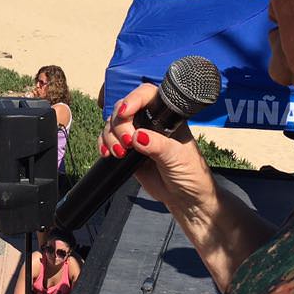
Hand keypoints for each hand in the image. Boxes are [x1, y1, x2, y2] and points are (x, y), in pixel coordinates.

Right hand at [100, 83, 216, 219]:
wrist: (185, 197)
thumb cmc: (190, 173)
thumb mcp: (176, 157)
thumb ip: (157, 145)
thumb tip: (137, 136)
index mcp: (167, 117)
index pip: (147, 96)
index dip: (133, 99)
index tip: (126, 112)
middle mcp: (150, 122)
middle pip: (123, 109)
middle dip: (119, 125)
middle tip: (128, 143)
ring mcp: (137, 136)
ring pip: (112, 124)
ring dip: (110, 136)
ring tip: (120, 153)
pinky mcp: (127, 151)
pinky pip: (107, 141)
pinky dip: (103, 145)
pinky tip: (108, 154)